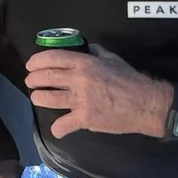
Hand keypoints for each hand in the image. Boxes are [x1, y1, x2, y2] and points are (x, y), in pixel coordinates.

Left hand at [25, 45, 169, 138]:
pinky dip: (58, 128)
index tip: (31, 66)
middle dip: (33, 80)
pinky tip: (58, 128)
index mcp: (84, 63)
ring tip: (38, 98)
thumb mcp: (112, 59)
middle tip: (31, 82)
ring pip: (48, 99)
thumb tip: (86, 48)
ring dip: (38, 98)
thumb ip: (95, 53)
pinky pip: (63, 124)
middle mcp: (79, 80)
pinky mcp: (85, 119)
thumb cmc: (130, 80)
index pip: (52, 58)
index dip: (36, 61)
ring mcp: (80, 100)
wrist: (146, 104)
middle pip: (45, 78)